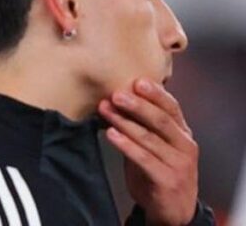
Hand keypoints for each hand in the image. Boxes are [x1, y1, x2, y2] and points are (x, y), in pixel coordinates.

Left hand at [98, 78, 198, 225]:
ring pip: (150, 138)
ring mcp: (179, 164)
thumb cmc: (159, 170)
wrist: (173, 209)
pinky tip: (112, 135)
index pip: (171, 107)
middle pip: (161, 120)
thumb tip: (114, 99)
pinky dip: (127, 146)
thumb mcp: (154, 144)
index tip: (136, 80)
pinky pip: (145, 159)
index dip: (155, 93)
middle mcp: (185, 145)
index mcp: (182, 132)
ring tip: (106, 110)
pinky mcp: (168, 180)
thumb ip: (141, 124)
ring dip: (125, 122)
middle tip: (116, 94)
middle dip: (137, 105)